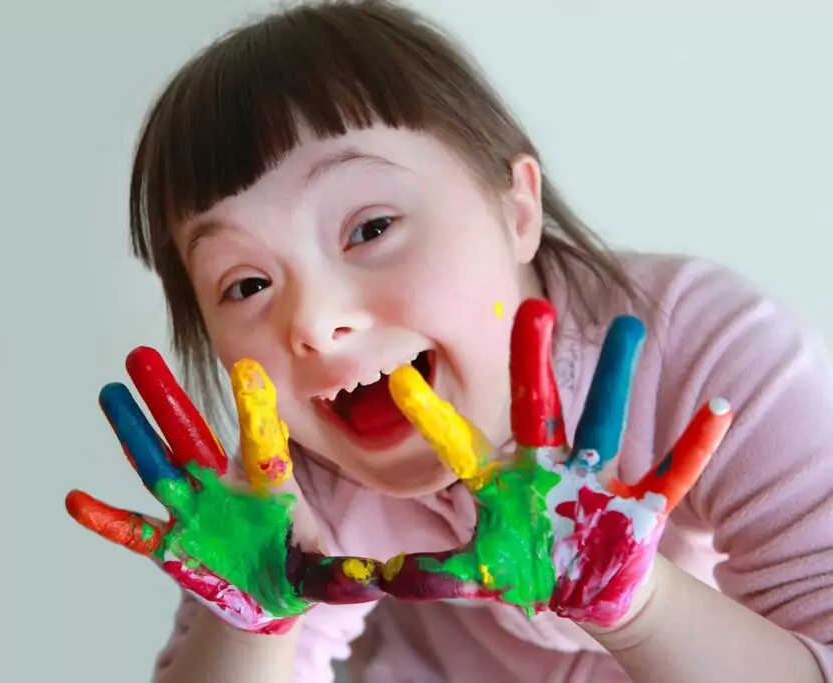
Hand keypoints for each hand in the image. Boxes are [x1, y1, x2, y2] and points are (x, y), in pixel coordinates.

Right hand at [65, 348, 382, 633]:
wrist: (262, 594)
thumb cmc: (294, 566)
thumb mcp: (323, 566)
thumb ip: (340, 568)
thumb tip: (377, 572)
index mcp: (263, 484)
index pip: (259, 441)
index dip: (253, 410)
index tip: (246, 370)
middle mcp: (220, 487)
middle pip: (189, 435)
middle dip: (166, 398)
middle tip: (140, 354)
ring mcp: (191, 511)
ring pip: (156, 466)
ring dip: (131, 434)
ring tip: (108, 394)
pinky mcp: (170, 544)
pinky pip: (133, 530)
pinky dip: (105, 519)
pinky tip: (75, 500)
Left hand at [380, 298, 732, 627]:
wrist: (583, 582)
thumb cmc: (527, 566)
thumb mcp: (477, 571)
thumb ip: (429, 573)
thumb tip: (369, 574)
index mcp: (503, 482)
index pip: (462, 444)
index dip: (432, 417)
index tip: (399, 378)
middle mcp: (546, 467)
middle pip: (538, 408)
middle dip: (533, 362)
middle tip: (530, 306)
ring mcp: (593, 480)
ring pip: (606, 421)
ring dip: (619, 379)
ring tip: (632, 326)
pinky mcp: (637, 504)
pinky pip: (671, 473)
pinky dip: (694, 447)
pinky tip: (717, 411)